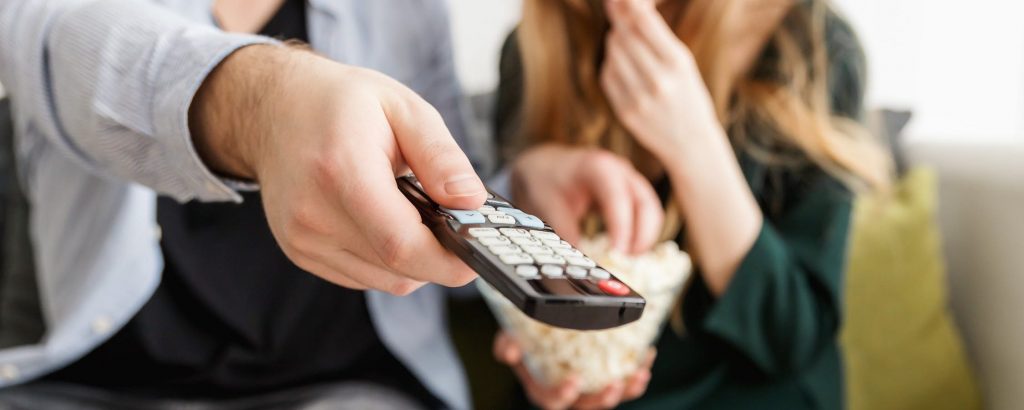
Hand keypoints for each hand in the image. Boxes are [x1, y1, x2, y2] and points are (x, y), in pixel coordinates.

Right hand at [191, 45, 485, 294]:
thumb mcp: (402, 108)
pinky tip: (386, 221)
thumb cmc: (340, 103)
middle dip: (438, 257)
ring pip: (383, 280)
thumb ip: (441, 156)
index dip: (448, 260)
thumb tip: (471, 201)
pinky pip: (363, 276)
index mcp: (341, 170)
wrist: (274, 108)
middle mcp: (313, 214)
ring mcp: (302, 239)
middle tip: (456, 224)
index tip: (478, 252)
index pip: (400, 244)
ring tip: (414, 213)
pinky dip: (387, 260)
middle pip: (396, 269)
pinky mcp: (300, 252)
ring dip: (413, 259)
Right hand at [494, 331, 654, 409]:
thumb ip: (507, 343)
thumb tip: (510, 352)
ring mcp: (589, 387)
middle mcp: (568, 392)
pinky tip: (647, 354)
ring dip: (627, 390)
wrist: (542, 327)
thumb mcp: (510, 336)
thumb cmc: (525, 335)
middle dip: (602, 399)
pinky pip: (625, 379)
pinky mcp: (606, 375)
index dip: (563, 395)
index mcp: (542, 387)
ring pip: (609, 396)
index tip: (574, 382)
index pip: (551, 400)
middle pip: (586, 405)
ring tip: (639, 375)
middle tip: (614, 385)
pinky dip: (637, 370)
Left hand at [511, 144, 661, 253]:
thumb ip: (566, 233)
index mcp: (598, 167)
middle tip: (626, 261)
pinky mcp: (632, 193)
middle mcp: (621, 171)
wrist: (546, 165)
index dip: (622, 227)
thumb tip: (580, 263)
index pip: (618, 198)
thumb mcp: (548, 206)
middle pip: (646, 204)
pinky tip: (626, 251)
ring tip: (626, 260)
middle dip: (642, 236)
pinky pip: (646, 215)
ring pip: (651, 211)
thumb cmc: (547, 180)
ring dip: (644, 237)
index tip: (618, 253)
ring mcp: (630, 181)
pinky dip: (641, 234)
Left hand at [600, 0, 723, 161]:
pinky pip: (607, 75)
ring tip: (627, 44)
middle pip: (623, 35)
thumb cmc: (688, 95)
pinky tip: (624, 66)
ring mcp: (639, 98)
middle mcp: (658, 80)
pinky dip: (612, 64)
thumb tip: (627, 7)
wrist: (691, 143)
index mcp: (678, 63)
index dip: (628, 5)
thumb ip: (656, 36)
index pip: (643, 22)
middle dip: (619, 20)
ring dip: (616, 42)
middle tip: (618, 11)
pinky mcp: (625, 112)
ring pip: (612, 53)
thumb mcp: (682, 63)